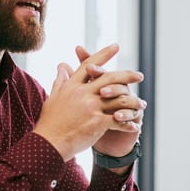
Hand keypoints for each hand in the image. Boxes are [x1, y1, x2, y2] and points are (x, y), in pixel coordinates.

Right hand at [33, 44, 144, 160]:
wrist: (48, 144)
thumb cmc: (49, 122)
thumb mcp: (53, 97)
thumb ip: (60, 80)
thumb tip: (62, 65)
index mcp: (72, 86)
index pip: (89, 65)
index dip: (104, 55)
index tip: (115, 46)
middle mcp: (83, 93)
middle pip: (110, 78)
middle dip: (127, 75)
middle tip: (139, 75)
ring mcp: (90, 107)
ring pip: (118, 99)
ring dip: (133, 102)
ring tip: (142, 105)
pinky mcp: (96, 122)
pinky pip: (118, 120)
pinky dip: (128, 123)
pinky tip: (135, 126)